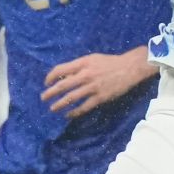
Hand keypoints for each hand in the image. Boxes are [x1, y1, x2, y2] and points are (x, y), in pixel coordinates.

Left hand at [42, 49, 157, 117]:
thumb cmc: (110, 62)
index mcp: (82, 63)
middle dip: (50, 93)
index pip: (60, 70)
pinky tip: (69, 115)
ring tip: (52, 109)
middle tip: (43, 98)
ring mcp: (92, 87)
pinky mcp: (100, 97)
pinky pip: (84, 107)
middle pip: (62, 85)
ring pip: (71, 98)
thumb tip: (64, 76)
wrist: (130, 68)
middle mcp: (85, 75)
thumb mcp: (92, 59)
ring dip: (59, 104)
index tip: (46, 83)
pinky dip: (74, 112)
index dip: (50, 77)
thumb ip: (78, 66)